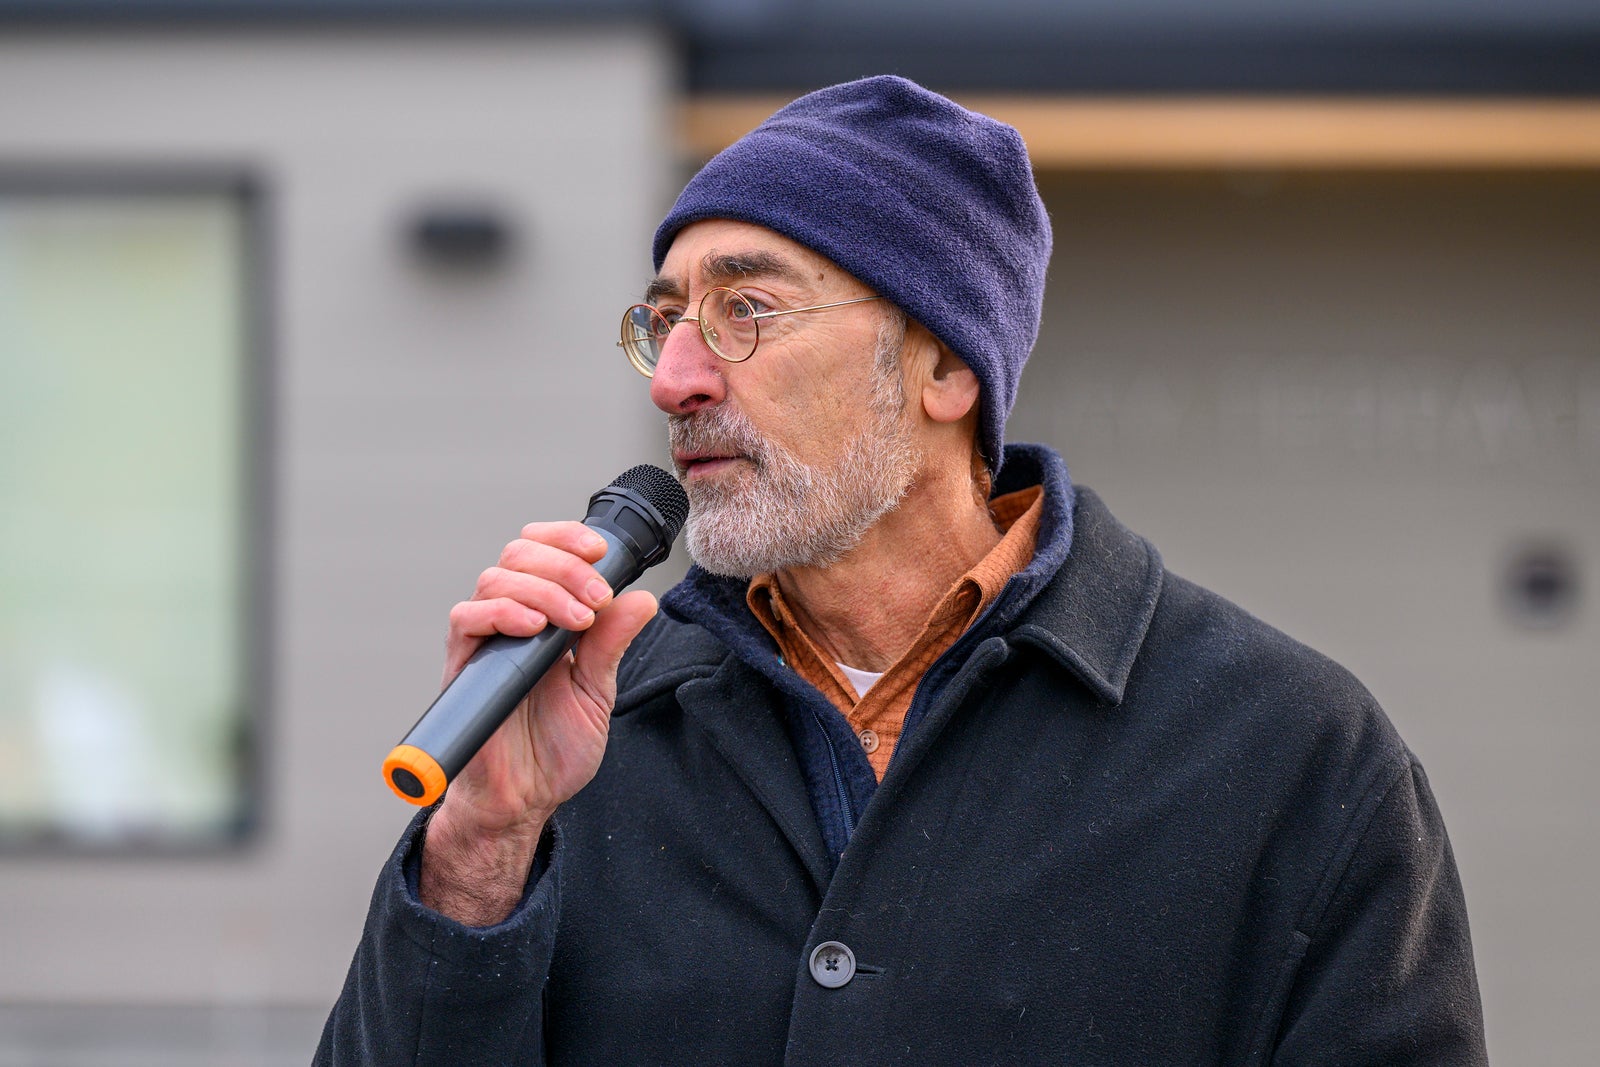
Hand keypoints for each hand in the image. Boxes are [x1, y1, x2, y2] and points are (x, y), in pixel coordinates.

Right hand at [420, 520, 656, 923]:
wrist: (523, 801)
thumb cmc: (553, 749)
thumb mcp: (597, 690)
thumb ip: (612, 644)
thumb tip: (641, 599)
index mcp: (544, 616)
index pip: (543, 550)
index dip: (567, 537)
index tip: (600, 551)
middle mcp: (511, 619)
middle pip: (519, 553)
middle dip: (565, 564)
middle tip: (596, 599)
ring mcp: (485, 640)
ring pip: (496, 577)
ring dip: (543, 588)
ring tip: (575, 621)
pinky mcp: (463, 666)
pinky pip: (466, 619)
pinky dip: (502, 613)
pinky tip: (533, 628)